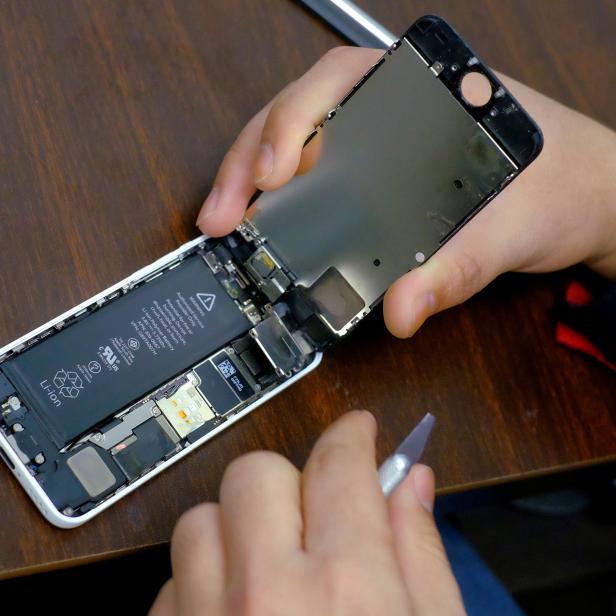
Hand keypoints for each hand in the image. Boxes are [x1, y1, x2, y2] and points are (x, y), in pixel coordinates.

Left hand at [150, 411, 465, 614]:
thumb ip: (424, 557)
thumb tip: (410, 484)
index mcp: (349, 589)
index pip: (340, 464)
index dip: (353, 436)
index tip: (357, 431)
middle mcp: (268, 597)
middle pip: (256, 473)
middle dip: (288, 482)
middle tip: (312, 515)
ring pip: (201, 519)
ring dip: (235, 531)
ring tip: (267, 569)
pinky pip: (169, 583)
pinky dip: (202, 585)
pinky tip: (235, 613)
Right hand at [196, 47, 615, 337]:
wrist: (588, 197)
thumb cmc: (563, 184)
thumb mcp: (514, 225)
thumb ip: (458, 267)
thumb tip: (402, 309)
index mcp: (425, 89)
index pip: (338, 81)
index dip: (289, 121)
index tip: (269, 172)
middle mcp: (393, 107)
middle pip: (300, 114)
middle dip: (250, 162)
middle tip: (222, 215)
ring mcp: (380, 140)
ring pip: (299, 144)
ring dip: (254, 183)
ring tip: (228, 223)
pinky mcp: (378, 176)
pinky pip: (318, 176)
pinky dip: (284, 201)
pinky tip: (267, 226)